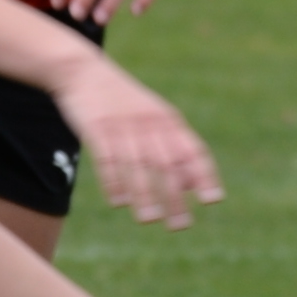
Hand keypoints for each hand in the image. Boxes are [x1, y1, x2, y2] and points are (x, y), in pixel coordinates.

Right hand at [57, 58, 220, 229]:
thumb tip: (190, 186)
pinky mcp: (96, 127)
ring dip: (144, 194)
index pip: (192, 150)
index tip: (212, 200)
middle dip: (174, 195)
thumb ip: (173, 148)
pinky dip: (114, 181)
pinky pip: (107, 158)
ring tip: (149, 220)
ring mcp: (122, 125)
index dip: (204, 174)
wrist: (83, 71)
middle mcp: (149, 123)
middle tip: (180, 225)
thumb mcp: (153, 117)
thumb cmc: (122, 102)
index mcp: (167, 120)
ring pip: (137, 164)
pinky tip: (118, 202)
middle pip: (166, 164)